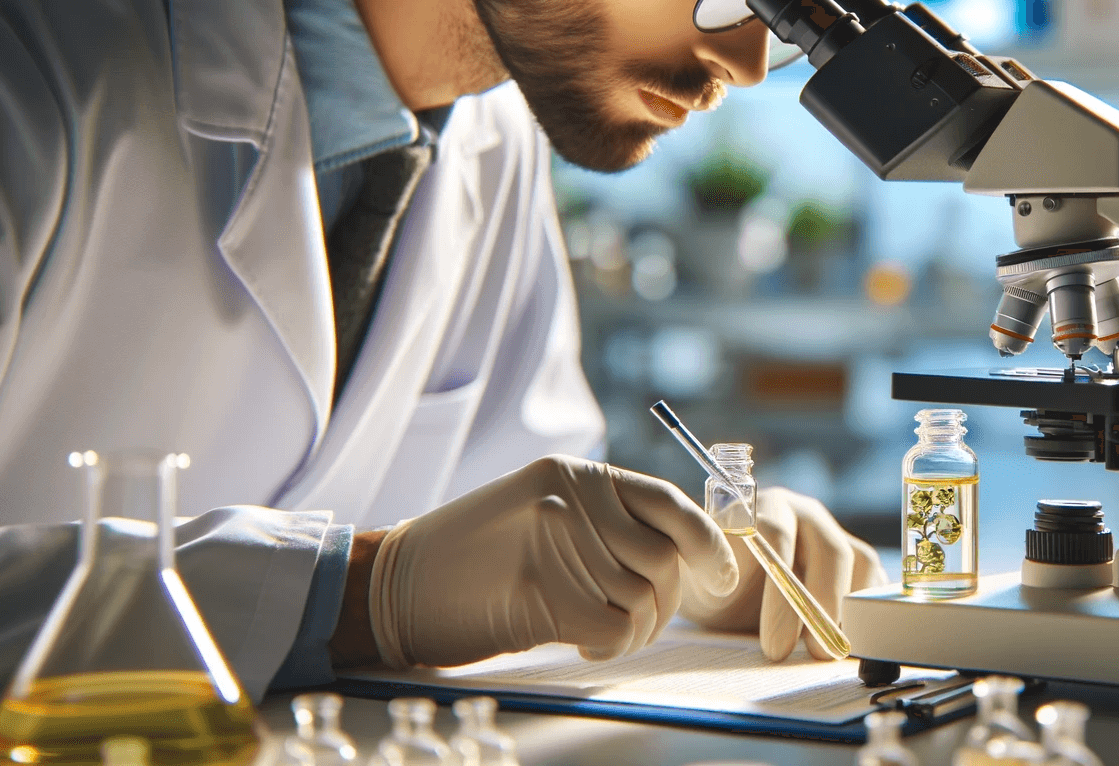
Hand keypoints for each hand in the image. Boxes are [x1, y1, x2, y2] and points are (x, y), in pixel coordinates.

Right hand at [363, 455, 739, 667]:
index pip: (671, 502)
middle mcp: (572, 499)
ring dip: (633, 628)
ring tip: (592, 625)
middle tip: (628, 620)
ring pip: (645, 599)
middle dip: (663, 602)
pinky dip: (608, 645)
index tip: (723, 576)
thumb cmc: (474, 558)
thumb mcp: (544, 514)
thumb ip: (606, 521)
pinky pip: (616, 630)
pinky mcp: (543, 593)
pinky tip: (576, 637)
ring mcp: (557, 543)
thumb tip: (682, 553)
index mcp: (577, 474)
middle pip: (664, 560)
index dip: (709, 543)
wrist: (395, 586)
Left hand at [678, 487, 887, 661]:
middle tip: (813, 653)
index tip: (774, 645)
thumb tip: (729, 581)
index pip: (779, 536)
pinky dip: (866, 611)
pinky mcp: (855, 561)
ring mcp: (836, 535)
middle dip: (823, 605)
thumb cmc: (712, 581)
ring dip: (849, 611)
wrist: (728, 585)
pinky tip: (848, 642)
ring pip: (860, 563)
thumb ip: (712, 573)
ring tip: (830, 653)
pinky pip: (873, 581)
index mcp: (766, 508)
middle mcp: (807, 515)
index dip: (780, 594)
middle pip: (830, 550)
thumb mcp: (702, 580)